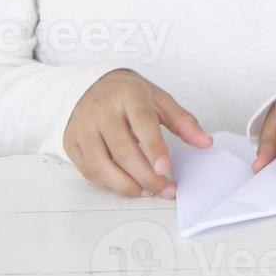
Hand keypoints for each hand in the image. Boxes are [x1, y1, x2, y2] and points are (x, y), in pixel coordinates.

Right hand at [62, 68, 212, 198]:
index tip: (166, 169)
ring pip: (102, 166)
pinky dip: (109, 184)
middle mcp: (101, 110)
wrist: (91, 85)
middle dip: (146, 176)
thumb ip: (183, 122)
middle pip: (123, 150)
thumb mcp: (159, 100)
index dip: (155, 148)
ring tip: (147, 191)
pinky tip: (127, 185)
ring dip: (127, 185)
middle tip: (165, 189)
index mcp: (128, 95)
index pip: (142, 123)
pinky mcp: (70, 143)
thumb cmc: (129, 95)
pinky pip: (89, 172)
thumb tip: (205, 142)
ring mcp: (83, 127)